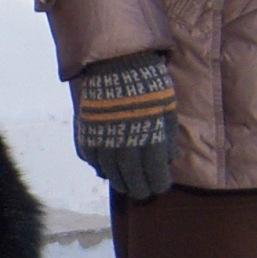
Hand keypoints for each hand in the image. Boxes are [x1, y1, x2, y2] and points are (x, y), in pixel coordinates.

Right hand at [73, 52, 177, 201]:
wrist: (117, 64)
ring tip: (124, 185)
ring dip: (118, 181)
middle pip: (131, 179)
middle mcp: (125, 147)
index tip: (160, 186)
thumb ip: (169, 136)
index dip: (158, 183)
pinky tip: (105, 168)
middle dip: (139, 188)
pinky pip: (91, 158)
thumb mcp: (168, 109)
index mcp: (150, 141)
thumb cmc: (149, 85)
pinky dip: (99, 166)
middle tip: (142, 193)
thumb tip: (169, 158)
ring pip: (109, 172)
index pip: (154, 174)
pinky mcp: (88, 133)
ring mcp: (104, 141)